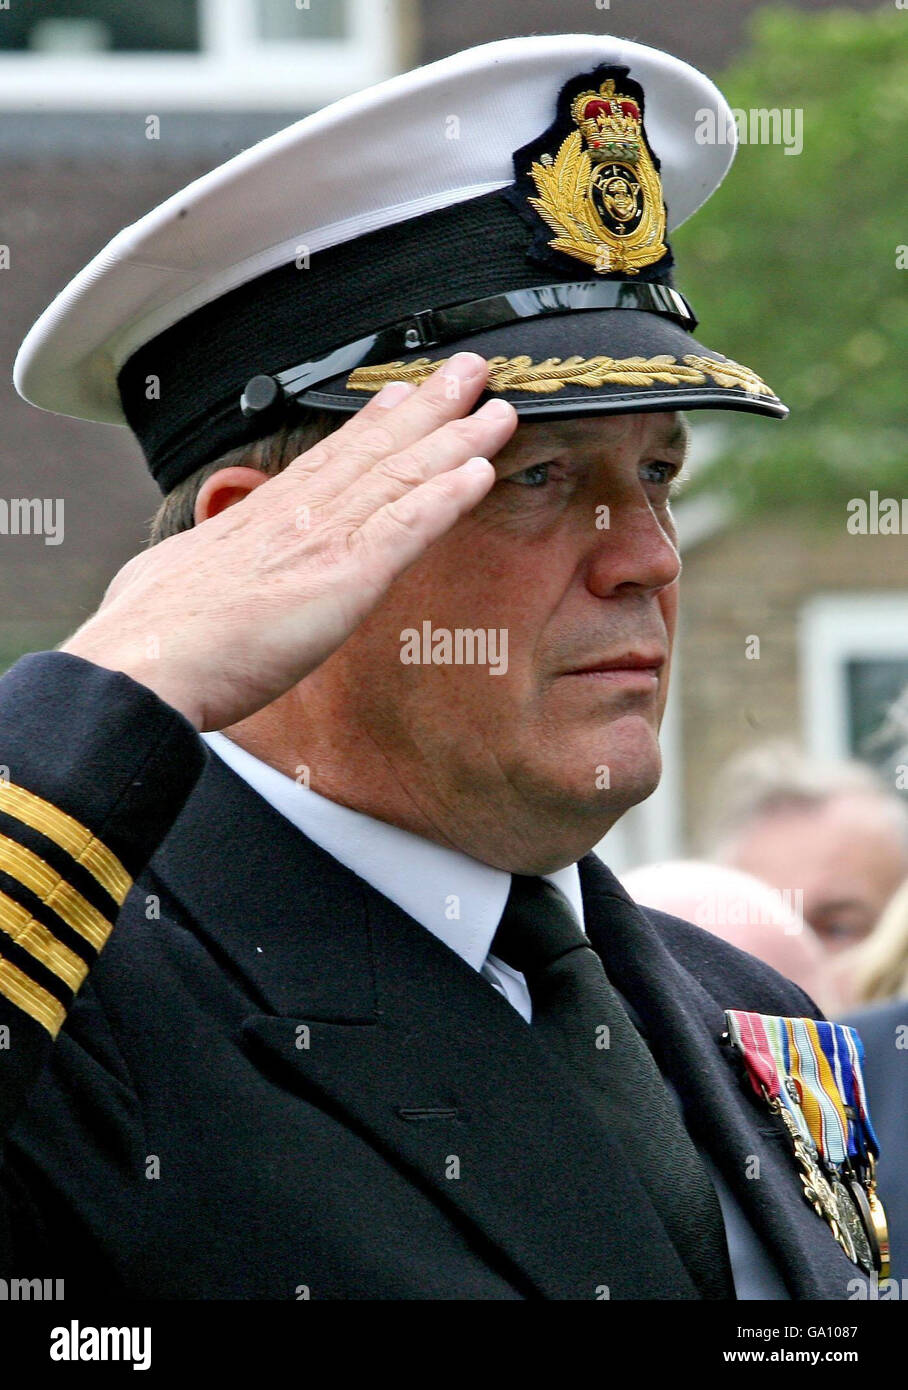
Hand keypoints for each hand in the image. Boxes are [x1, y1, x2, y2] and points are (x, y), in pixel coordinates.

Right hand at [59, 353, 516, 730]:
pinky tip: (479, 473)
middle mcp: (298, 517)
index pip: (328, 460)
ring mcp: (324, 540)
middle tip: (469, 371)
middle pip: (376, 450)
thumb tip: (186, 572)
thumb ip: (200, 569)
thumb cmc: (148, 635)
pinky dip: (446, 497)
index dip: (372, 426)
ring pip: (402, 476)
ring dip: (455, 441)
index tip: (400, 396)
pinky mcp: (345, 576)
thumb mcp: (168, 580)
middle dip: (428, 408)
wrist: (144, 662)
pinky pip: (408, 527)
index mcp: (258, 519)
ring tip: (496, 408)